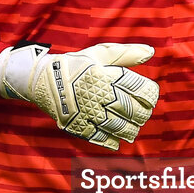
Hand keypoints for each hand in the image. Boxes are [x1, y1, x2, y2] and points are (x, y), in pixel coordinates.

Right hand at [0, 42, 158, 150]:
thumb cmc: (75, 65)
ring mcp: (88, 113)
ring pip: (121, 127)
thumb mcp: (99, 53)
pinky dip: (113, 141)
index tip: (150, 95)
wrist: (41, 80)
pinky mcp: (78, 126)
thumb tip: (151, 51)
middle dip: (143, 113)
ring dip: (132, 129)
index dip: (151, 94)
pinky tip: (118, 139)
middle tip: (143, 112)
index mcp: (106, 76)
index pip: (141, 89)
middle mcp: (99, 95)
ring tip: (133, 126)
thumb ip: (126, 53)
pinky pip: (102, 139)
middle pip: (134, 111)